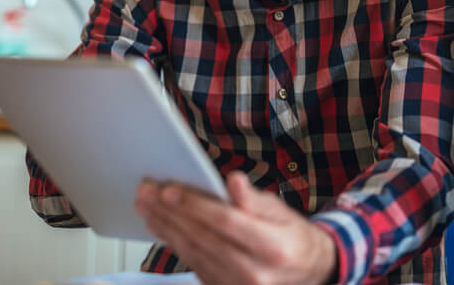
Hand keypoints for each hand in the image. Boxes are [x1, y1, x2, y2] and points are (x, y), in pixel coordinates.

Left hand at [135, 171, 336, 284]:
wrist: (307, 272)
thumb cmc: (292, 236)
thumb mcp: (282, 211)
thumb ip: (254, 199)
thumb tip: (234, 181)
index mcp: (272, 247)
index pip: (225, 222)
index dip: (195, 205)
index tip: (168, 190)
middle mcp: (253, 273)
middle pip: (203, 238)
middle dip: (171, 213)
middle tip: (146, 192)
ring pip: (193, 253)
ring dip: (166, 228)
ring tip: (147, 206)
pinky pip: (194, 265)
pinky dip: (174, 244)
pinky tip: (162, 227)